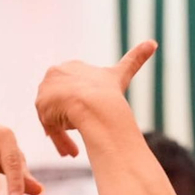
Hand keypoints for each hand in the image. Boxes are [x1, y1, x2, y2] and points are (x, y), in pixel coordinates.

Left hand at [36, 41, 156, 158]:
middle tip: (79, 142)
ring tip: (74, 152)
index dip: (79, 106)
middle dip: (69, 122)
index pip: (72, 89)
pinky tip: (71, 152)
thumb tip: (153, 42)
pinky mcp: (41, 104)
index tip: (85, 119)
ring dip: (64, 135)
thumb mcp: (123, 74)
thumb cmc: (110, 92)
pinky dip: (59, 139)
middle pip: (62, 105)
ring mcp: (46, 89)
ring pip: (56, 117)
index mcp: (72, 66)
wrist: (95, 105)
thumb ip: (136, 59)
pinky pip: (50, 126)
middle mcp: (56, 74)